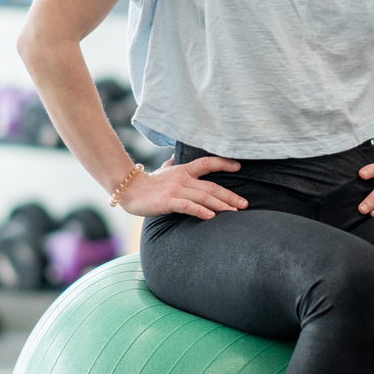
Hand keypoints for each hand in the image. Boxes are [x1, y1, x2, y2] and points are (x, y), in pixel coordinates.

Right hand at [118, 154, 246, 219]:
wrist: (128, 190)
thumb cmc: (147, 182)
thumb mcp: (162, 170)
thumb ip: (171, 164)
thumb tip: (173, 156)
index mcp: (183, 170)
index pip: (207, 163)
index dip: (223, 163)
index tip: (239, 166)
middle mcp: (182, 178)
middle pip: (212, 186)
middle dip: (230, 196)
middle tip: (244, 204)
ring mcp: (176, 190)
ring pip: (203, 197)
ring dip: (221, 205)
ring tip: (234, 213)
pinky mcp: (168, 202)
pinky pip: (188, 206)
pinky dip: (200, 211)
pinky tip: (211, 217)